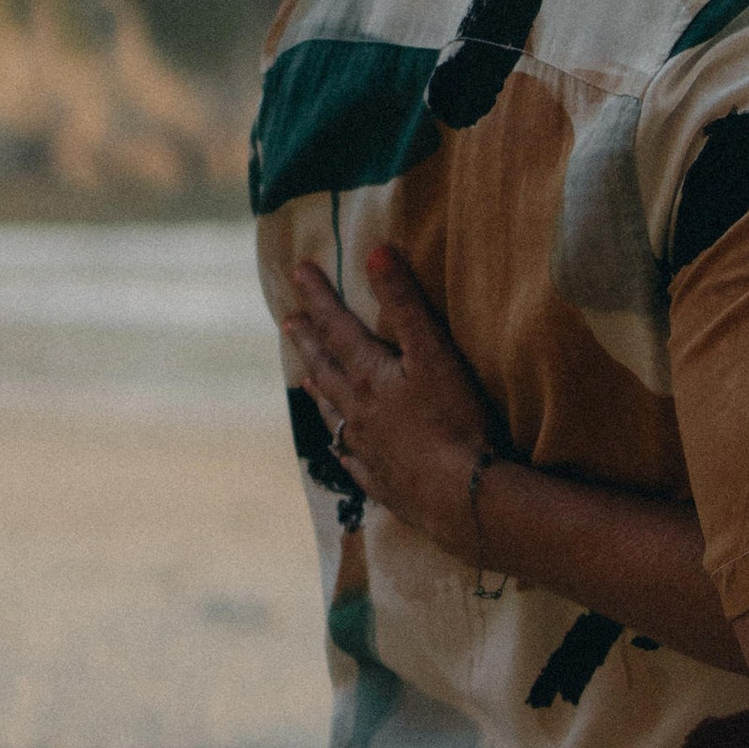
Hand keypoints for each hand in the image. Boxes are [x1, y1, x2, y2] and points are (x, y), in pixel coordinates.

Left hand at [283, 248, 504, 552]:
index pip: (337, 328)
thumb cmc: (452, 420)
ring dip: (320, 393)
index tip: (297, 271)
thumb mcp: (433, 353)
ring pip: (333, 416)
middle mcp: (358, 412)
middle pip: (326, 370)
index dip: (319, 297)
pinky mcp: (382, 482)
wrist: (459, 495)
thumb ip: (405, 304)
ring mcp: (366, 450)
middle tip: (289, 323)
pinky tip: (341, 450)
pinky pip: (352, 461)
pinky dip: (343, 448)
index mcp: (369, 377)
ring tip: (307, 381)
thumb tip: (376, 252)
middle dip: (308, 342)